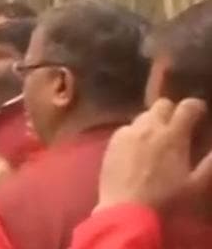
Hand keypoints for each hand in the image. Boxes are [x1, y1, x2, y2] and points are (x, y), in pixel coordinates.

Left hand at [97, 98, 211, 210]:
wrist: (126, 209)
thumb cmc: (166, 199)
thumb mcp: (197, 185)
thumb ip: (210, 165)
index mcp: (173, 136)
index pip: (187, 107)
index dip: (196, 107)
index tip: (200, 113)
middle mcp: (149, 128)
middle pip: (162, 105)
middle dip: (172, 111)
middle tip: (177, 126)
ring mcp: (128, 133)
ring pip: (143, 116)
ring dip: (153, 122)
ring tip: (157, 139)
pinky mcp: (112, 142)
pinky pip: (126, 129)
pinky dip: (135, 133)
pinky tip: (137, 149)